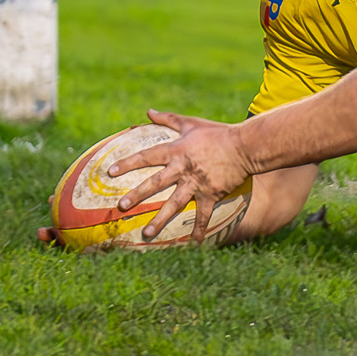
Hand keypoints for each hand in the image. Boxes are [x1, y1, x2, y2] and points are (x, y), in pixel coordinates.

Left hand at [107, 109, 251, 243]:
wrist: (246, 146)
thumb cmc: (217, 133)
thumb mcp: (191, 123)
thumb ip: (168, 119)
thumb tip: (148, 112)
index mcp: (177, 151)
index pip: (147, 156)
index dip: (128, 163)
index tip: (110, 172)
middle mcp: (184, 168)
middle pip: (156, 183)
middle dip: (137, 194)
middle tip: (121, 206)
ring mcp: (197, 183)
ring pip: (175, 204)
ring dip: (160, 220)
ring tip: (146, 234)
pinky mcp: (211, 194)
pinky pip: (203, 215)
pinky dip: (198, 229)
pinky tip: (192, 243)